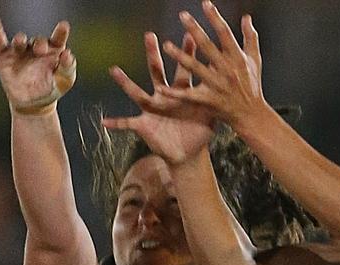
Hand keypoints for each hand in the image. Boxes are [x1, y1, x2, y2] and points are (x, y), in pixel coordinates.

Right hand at [0, 17, 74, 114]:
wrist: (33, 102)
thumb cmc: (51, 88)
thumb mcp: (64, 80)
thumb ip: (68, 67)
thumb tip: (67, 54)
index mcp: (54, 52)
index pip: (58, 40)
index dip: (61, 32)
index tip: (64, 26)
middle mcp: (37, 48)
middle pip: (39, 41)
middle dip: (41, 43)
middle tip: (42, 51)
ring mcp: (21, 51)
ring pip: (20, 40)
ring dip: (21, 40)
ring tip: (21, 41)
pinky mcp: (6, 55)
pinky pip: (0, 42)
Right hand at [102, 32, 213, 164]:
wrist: (188, 153)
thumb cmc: (199, 132)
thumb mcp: (210, 115)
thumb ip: (219, 99)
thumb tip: (235, 82)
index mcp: (181, 94)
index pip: (184, 69)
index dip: (187, 54)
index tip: (190, 36)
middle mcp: (164, 97)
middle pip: (158, 72)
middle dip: (154, 55)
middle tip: (150, 36)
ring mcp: (152, 110)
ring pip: (138, 93)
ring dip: (126, 83)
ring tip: (114, 70)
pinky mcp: (144, 126)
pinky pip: (127, 124)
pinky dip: (116, 123)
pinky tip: (104, 122)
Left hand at [156, 1, 265, 126]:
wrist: (252, 115)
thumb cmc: (252, 87)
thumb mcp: (255, 61)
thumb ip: (251, 38)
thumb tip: (246, 18)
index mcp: (238, 59)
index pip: (225, 34)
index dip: (215, 18)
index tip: (205, 4)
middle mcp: (227, 70)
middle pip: (208, 47)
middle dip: (195, 31)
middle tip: (183, 16)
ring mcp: (217, 85)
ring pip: (196, 69)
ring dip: (180, 57)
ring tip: (166, 46)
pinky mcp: (209, 100)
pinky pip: (189, 96)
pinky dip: (175, 94)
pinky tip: (162, 89)